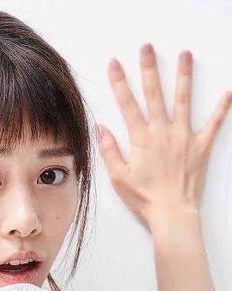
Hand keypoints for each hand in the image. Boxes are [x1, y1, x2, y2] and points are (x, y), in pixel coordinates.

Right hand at [98, 43, 231, 225]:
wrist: (172, 212)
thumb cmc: (144, 197)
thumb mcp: (118, 177)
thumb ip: (109, 150)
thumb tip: (101, 128)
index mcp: (141, 139)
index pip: (127, 105)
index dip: (120, 83)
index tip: (115, 65)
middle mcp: (163, 132)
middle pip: (155, 95)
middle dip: (149, 69)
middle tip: (147, 48)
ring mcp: (184, 137)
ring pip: (184, 101)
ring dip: (183, 77)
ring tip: (184, 55)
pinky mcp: (201, 147)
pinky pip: (213, 124)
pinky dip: (222, 108)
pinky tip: (228, 92)